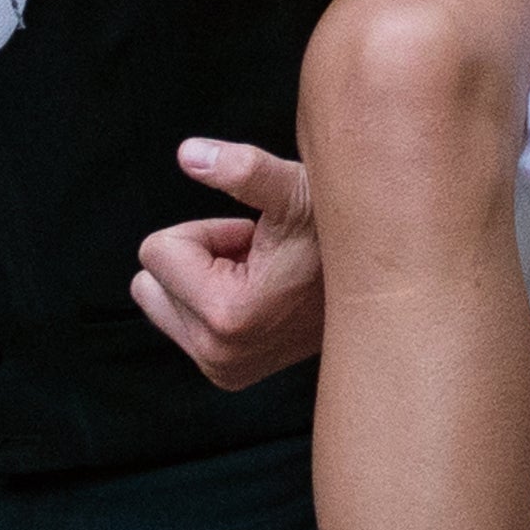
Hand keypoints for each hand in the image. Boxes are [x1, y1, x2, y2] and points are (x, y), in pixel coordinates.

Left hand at [133, 139, 323, 386]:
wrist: (378, 287)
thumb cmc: (336, 234)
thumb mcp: (294, 191)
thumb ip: (244, 170)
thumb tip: (189, 154)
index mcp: (226, 315)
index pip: (157, 252)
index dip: (208, 233)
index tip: (255, 242)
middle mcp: (219, 355)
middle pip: (151, 281)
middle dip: (198, 261)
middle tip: (256, 261)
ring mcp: (222, 370)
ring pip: (163, 302)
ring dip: (204, 281)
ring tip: (260, 278)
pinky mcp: (227, 374)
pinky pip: (183, 323)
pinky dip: (212, 302)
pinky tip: (260, 298)